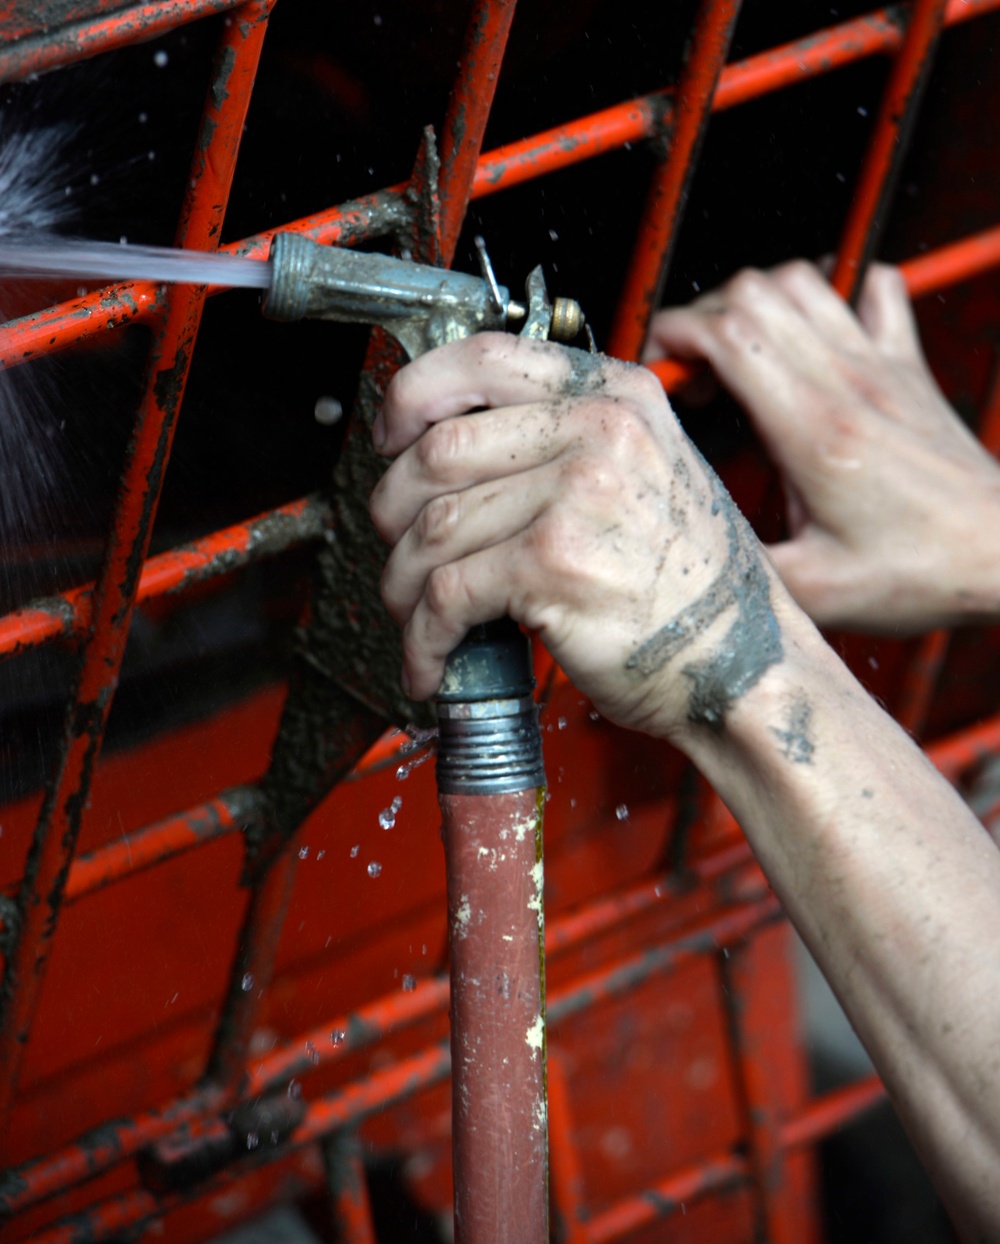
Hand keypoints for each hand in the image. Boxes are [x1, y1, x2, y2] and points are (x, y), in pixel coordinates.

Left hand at [369, 333, 796, 740]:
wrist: (746, 664)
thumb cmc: (696, 587)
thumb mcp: (654, 476)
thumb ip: (572, 446)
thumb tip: (458, 454)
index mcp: (616, 398)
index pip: (483, 359)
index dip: (413, 396)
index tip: (390, 436)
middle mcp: (598, 433)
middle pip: (438, 452)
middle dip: (393, 510)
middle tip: (396, 550)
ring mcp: (577, 496)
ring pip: (432, 527)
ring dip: (402, 583)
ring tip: (412, 616)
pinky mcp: (554, 566)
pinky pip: (446, 595)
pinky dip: (422, 638)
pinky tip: (429, 661)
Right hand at [645, 261, 999, 631]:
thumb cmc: (920, 572)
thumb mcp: (812, 589)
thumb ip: (740, 561)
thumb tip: (686, 538)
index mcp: (813, 430)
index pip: (730, 335)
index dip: (678, 334)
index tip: (658, 362)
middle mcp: (846, 381)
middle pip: (756, 293)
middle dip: (704, 315)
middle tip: (693, 367)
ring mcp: (880, 364)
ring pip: (803, 279)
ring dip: (757, 299)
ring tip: (740, 347)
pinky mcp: (907, 364)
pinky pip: (875, 286)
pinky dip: (836, 284)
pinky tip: (815, 322)